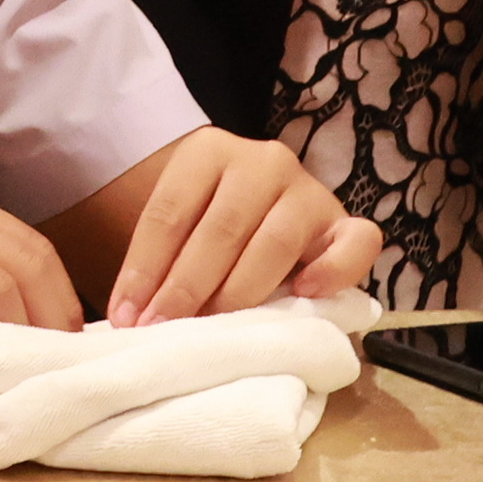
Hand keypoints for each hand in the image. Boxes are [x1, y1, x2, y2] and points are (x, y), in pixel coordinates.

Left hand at [102, 129, 379, 326]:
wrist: (259, 214)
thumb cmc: (205, 228)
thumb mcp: (175, 230)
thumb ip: (155, 263)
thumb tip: (128, 320)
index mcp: (208, 151)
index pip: (169, 212)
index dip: (144, 269)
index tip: (126, 317)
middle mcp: (263, 161)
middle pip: (220, 228)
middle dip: (186, 287)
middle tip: (163, 330)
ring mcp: (308, 190)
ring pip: (275, 242)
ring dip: (239, 292)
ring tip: (213, 330)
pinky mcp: (346, 222)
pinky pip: (356, 243)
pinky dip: (332, 271)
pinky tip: (304, 295)